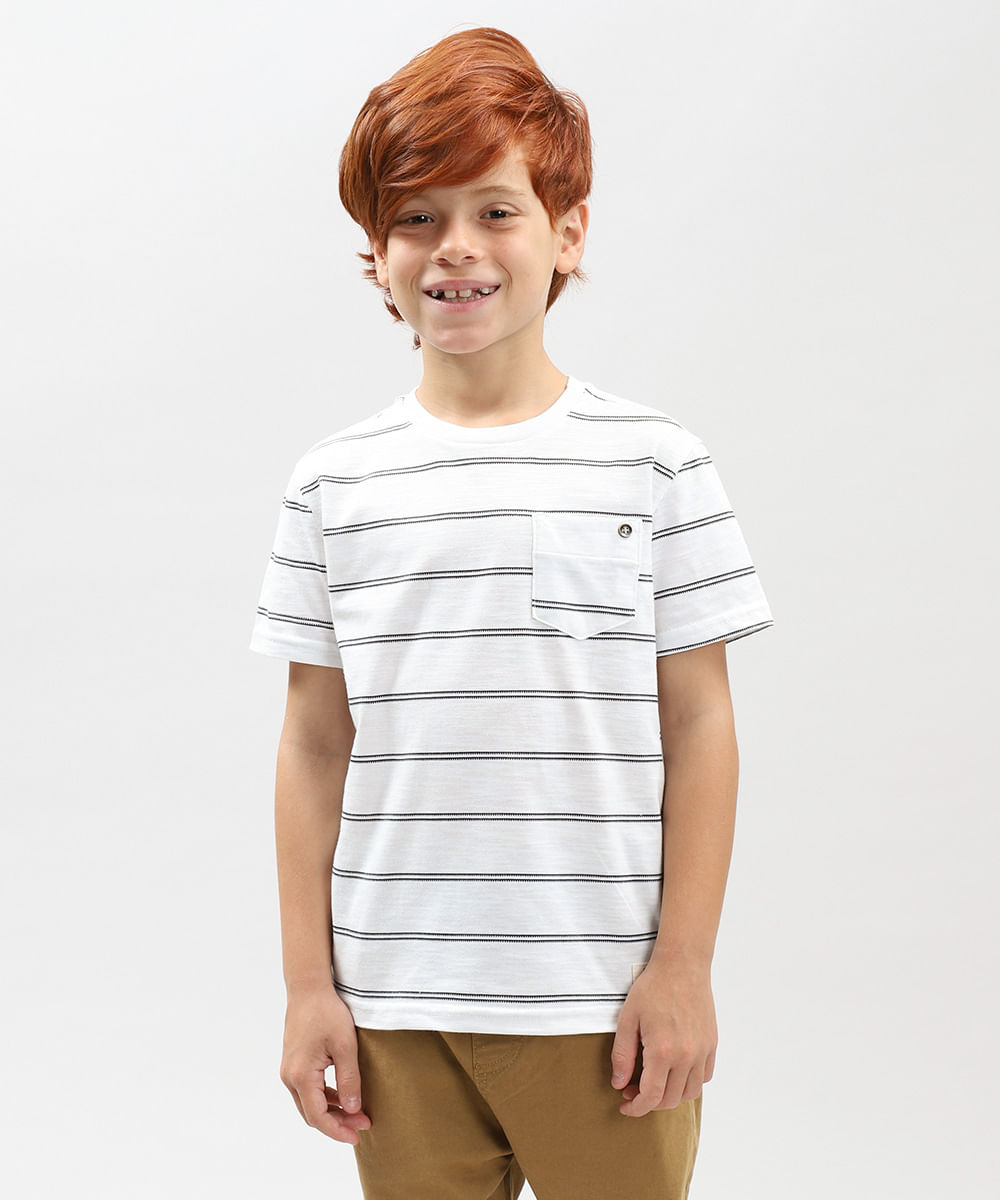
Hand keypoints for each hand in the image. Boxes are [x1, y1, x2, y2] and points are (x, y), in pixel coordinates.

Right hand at [279, 985, 372, 1143]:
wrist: (308, 988)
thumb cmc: (327, 1012)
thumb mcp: (346, 1046)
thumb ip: (349, 1080)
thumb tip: (352, 1109)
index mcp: (301, 1075)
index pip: (318, 1117)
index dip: (337, 1130)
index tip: (357, 1135)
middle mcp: (289, 1077)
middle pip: (311, 1114)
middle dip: (337, 1123)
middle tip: (362, 1124)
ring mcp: (289, 1070)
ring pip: (309, 1103)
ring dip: (331, 1111)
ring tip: (357, 1112)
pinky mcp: (293, 1063)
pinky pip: (308, 1090)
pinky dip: (325, 1097)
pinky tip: (343, 1096)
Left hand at [610, 957, 716, 1116]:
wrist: (682, 965)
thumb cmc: (652, 988)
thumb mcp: (627, 1019)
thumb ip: (622, 1055)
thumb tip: (620, 1084)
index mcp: (663, 1052)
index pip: (651, 1097)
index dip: (636, 1108)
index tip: (625, 1106)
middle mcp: (686, 1056)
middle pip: (670, 1099)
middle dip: (649, 1103)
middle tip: (632, 1090)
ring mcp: (702, 1051)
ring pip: (689, 1093)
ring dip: (670, 1095)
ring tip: (654, 1082)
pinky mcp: (712, 1044)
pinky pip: (704, 1077)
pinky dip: (689, 1082)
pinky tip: (674, 1070)